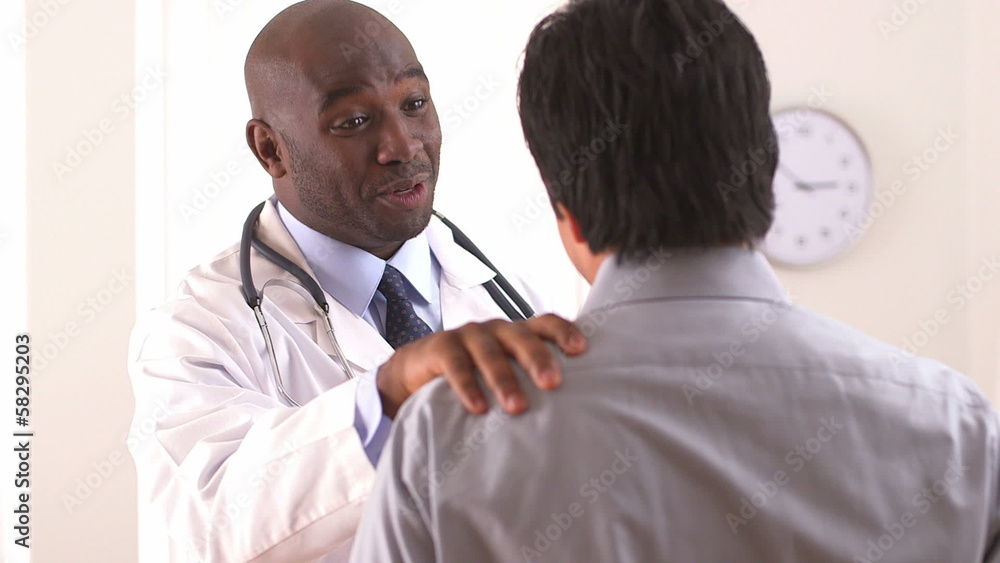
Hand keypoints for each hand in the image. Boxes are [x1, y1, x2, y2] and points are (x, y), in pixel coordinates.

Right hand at [376, 314, 586, 418]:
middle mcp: (496, 330)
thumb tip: (573, 418)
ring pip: (490, 352)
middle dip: (538, 358)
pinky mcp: (441, 346)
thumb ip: (530, 383)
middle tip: (552, 383)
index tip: (581, 350)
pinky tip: (478, 407)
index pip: (545, 323)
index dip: (563, 332)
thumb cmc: (475, 375)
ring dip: (504, 379)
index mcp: (517, 334)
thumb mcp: (505, 374)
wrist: (417, 370)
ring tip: (518, 407)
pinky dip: (468, 386)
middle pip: (521, 337)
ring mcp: (468, 335)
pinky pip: (457, 364)